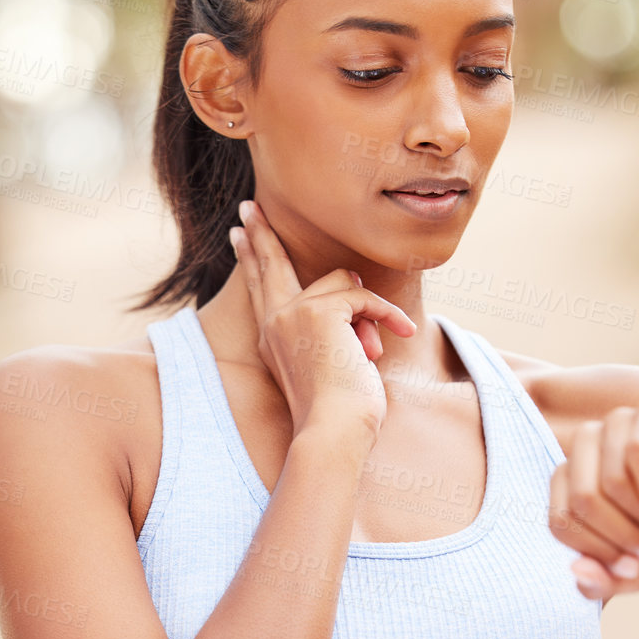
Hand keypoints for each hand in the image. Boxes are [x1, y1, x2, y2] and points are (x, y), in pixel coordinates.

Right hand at [228, 198, 417, 443]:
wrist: (334, 431)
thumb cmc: (341, 410)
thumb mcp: (331, 360)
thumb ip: (330, 323)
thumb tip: (351, 280)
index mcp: (272, 338)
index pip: (260, 288)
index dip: (251, 258)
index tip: (239, 233)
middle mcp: (275, 322)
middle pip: (270, 265)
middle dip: (263, 233)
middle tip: (250, 206)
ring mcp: (293, 315)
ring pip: (340, 283)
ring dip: (366, 311)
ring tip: (369, 350)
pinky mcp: (320, 313)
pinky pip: (364, 297)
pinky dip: (386, 315)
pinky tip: (400, 333)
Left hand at [548, 398, 638, 600]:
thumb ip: (606, 581)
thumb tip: (575, 572)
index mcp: (572, 481)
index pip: (560, 522)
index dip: (595, 553)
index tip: (633, 569)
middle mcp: (587, 448)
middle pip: (581, 500)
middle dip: (620, 537)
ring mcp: (618, 425)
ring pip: (608, 479)